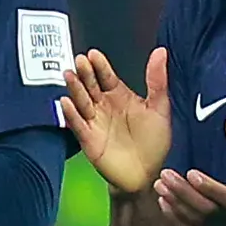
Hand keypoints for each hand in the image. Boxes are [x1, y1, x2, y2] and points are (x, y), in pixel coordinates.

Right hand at [65, 45, 174, 197]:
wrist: (147, 174)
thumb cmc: (154, 142)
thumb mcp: (159, 108)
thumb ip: (157, 81)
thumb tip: (160, 52)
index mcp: (120, 97)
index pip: (106, 77)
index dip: (99, 66)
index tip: (93, 54)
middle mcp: (103, 107)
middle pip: (91, 86)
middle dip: (85, 73)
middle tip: (80, 61)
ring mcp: (94, 122)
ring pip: (81, 101)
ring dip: (74, 89)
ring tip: (69, 75)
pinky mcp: (87, 139)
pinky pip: (77, 124)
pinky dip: (71, 114)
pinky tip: (66, 102)